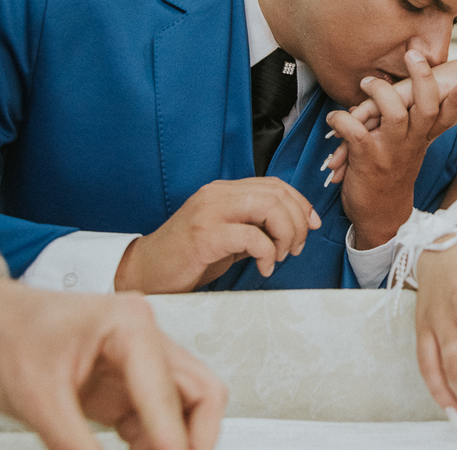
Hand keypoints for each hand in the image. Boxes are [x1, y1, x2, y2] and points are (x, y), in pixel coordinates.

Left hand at [0, 255, 226, 449]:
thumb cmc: (1, 336)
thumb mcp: (37, 402)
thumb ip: (78, 448)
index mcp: (130, 326)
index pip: (170, 395)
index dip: (173, 444)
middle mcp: (145, 338)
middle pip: (202, 394)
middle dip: (196, 441)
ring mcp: (139, 360)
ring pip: (187, 406)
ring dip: (176, 442)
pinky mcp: (125, 383)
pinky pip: (158, 417)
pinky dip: (155, 445)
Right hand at [115, 177, 320, 292]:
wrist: (144, 272)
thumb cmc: (188, 257)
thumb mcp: (228, 235)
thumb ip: (255, 225)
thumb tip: (296, 226)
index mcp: (224, 191)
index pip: (275, 184)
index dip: (301, 203)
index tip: (311, 226)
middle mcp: (217, 195)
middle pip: (277, 194)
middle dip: (297, 222)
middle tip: (294, 248)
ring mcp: (210, 212)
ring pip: (268, 207)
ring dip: (285, 234)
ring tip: (279, 257)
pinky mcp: (205, 236)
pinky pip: (252, 236)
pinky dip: (267, 253)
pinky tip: (263, 268)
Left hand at [325, 51, 456, 247]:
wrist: (382, 218)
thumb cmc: (393, 178)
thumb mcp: (409, 151)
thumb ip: (410, 126)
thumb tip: (401, 96)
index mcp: (422, 139)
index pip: (446, 116)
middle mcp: (411, 143)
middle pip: (426, 105)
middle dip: (423, 77)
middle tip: (415, 54)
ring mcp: (391, 150)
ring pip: (393, 112)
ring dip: (378, 92)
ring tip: (366, 82)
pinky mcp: (368, 158)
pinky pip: (355, 130)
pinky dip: (341, 120)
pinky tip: (334, 119)